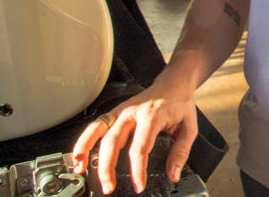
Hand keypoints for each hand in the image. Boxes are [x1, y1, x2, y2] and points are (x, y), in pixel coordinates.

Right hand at [71, 74, 198, 193]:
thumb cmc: (180, 103)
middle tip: (109, 187)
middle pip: (113, 141)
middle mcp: (133, 112)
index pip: (140, 147)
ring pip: (97, 131)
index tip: (139, 185)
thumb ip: (181, 152)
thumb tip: (173, 174)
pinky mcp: (114, 112)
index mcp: (152, 115)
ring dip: (87, 151)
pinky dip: (84, 140)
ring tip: (81, 170)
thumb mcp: (189, 128)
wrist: (174, 83)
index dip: (137, 170)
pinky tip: (79, 155)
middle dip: (107, 167)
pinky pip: (95, 126)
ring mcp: (121, 110)